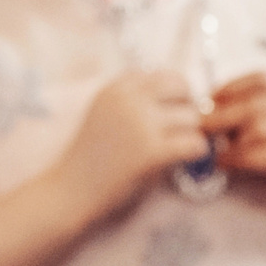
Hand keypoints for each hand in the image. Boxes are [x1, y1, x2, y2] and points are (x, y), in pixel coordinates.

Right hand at [54, 70, 208, 218]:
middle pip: (181, 88)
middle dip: (187, 106)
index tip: (172, 111)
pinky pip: (194, 143)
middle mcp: (128, 100)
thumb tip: (182, 99)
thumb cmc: (91, 157)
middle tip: (182, 128)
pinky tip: (184, 160)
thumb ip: (134, 102)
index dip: (174, 93)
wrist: (70, 190)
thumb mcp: (104, 115)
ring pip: (191, 117)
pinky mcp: (151, 152)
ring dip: (190, 133)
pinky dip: (195, 152)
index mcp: (115, 89)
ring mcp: (140, 124)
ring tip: (177, 148)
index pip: (163, 75)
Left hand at [203, 71, 265, 210]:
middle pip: (257, 103)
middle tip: (201, 128)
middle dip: (222, 115)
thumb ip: (247, 111)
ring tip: (215, 152)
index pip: (262, 80)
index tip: (207, 103)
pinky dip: (242, 160)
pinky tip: (226, 164)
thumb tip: (205, 107)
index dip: (230, 89)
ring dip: (231, 142)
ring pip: (261, 129)